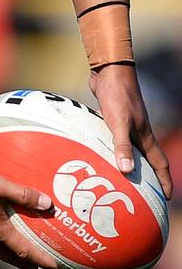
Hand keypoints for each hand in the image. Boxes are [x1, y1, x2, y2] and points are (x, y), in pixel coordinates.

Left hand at [90, 64, 172, 198]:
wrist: (109, 71)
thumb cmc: (116, 95)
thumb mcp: (119, 122)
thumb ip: (122, 145)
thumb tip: (127, 171)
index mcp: (144, 136)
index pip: (160, 163)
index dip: (164, 181)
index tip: (166, 198)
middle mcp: (138, 131)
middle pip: (147, 159)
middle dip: (148, 177)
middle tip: (144, 195)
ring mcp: (127, 123)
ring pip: (131, 149)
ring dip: (130, 162)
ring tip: (122, 178)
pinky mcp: (113, 117)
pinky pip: (116, 139)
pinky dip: (113, 149)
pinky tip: (101, 154)